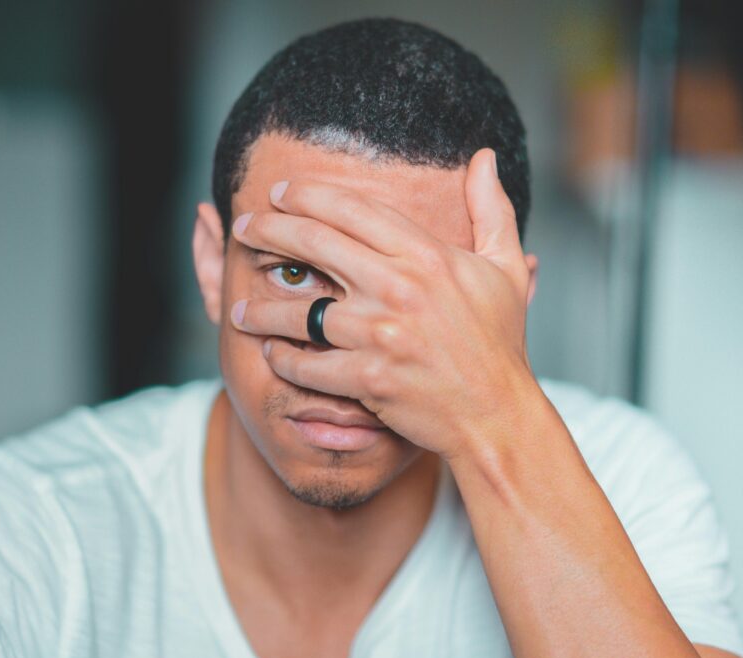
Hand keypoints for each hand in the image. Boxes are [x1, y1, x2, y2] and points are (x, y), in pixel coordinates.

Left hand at [229, 149, 538, 459]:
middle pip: (314, 243)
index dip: (306, 195)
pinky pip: (308, 364)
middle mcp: (399, 288)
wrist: (496, 414)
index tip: (278, 191)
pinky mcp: (368, 378)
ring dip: (260, 308)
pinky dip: (283, 360)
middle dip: (268, 230)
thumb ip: (491, 209)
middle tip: (244, 230)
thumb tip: (484, 157)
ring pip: (299, 310)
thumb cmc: (498, 342)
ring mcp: (380, 334)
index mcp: (427, 255)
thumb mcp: (504, 268)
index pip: (352, 209)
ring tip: (238, 309)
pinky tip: (272, 353)